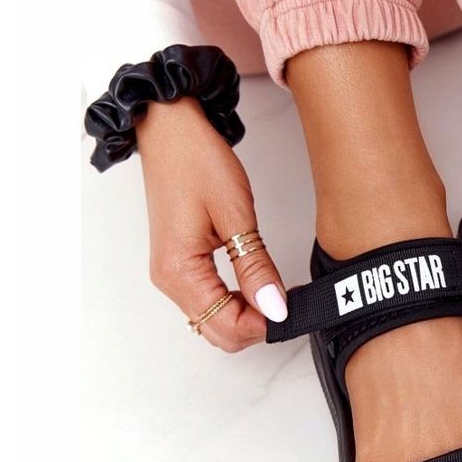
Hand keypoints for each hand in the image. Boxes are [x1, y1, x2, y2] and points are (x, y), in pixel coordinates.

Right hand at [136, 97, 285, 351]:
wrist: (169, 129)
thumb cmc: (195, 160)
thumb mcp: (235, 214)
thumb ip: (255, 267)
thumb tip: (274, 307)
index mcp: (179, 271)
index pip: (226, 326)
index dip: (264, 323)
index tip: (293, 306)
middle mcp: (169, 279)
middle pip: (217, 332)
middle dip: (255, 323)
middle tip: (288, 298)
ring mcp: (171, 272)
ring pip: (212, 319)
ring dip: (245, 313)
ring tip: (275, 287)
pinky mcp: (178, 262)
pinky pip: (207, 299)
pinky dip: (233, 300)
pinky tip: (255, 281)